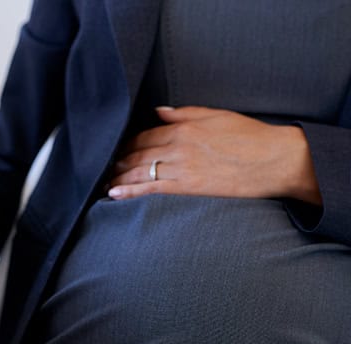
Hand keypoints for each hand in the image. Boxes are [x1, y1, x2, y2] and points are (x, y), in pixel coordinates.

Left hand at [108, 106, 321, 204]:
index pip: (145, 135)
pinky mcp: (187, 185)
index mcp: (184, 126)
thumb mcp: (217, 115)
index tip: (120, 150)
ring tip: (105, 183)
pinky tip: (114, 194)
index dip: (129, 144)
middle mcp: (178, 145)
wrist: (276, 160)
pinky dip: (128, 191)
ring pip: (139, 171)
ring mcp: (181, 166)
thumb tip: (158, 111)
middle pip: (138, 153)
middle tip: (106, 168)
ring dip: (118, 177)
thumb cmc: (251, 137)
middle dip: (119, 161)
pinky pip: (150, 188)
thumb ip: (184, 113)